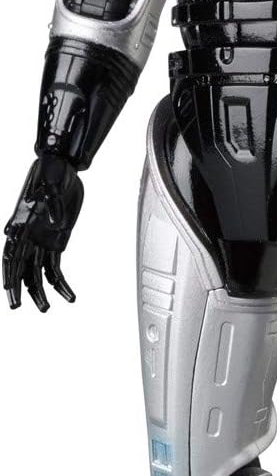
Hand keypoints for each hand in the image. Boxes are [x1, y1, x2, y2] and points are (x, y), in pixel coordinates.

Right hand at [3, 154, 83, 310]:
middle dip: (18, 288)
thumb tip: (56, 225)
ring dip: (40, 291)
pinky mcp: (57, 241)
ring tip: (45, 308)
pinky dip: (61, 283)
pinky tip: (69, 295)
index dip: (8, 272)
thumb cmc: (51, 171)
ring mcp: (41, 240)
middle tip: (17, 307)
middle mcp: (28, 235)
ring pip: (36, 272)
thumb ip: (53, 204)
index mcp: (21, 222)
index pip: (10, 253)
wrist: (63, 166)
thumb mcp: (51, 183)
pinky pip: (55, 267)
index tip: (8, 288)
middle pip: (20, 267)